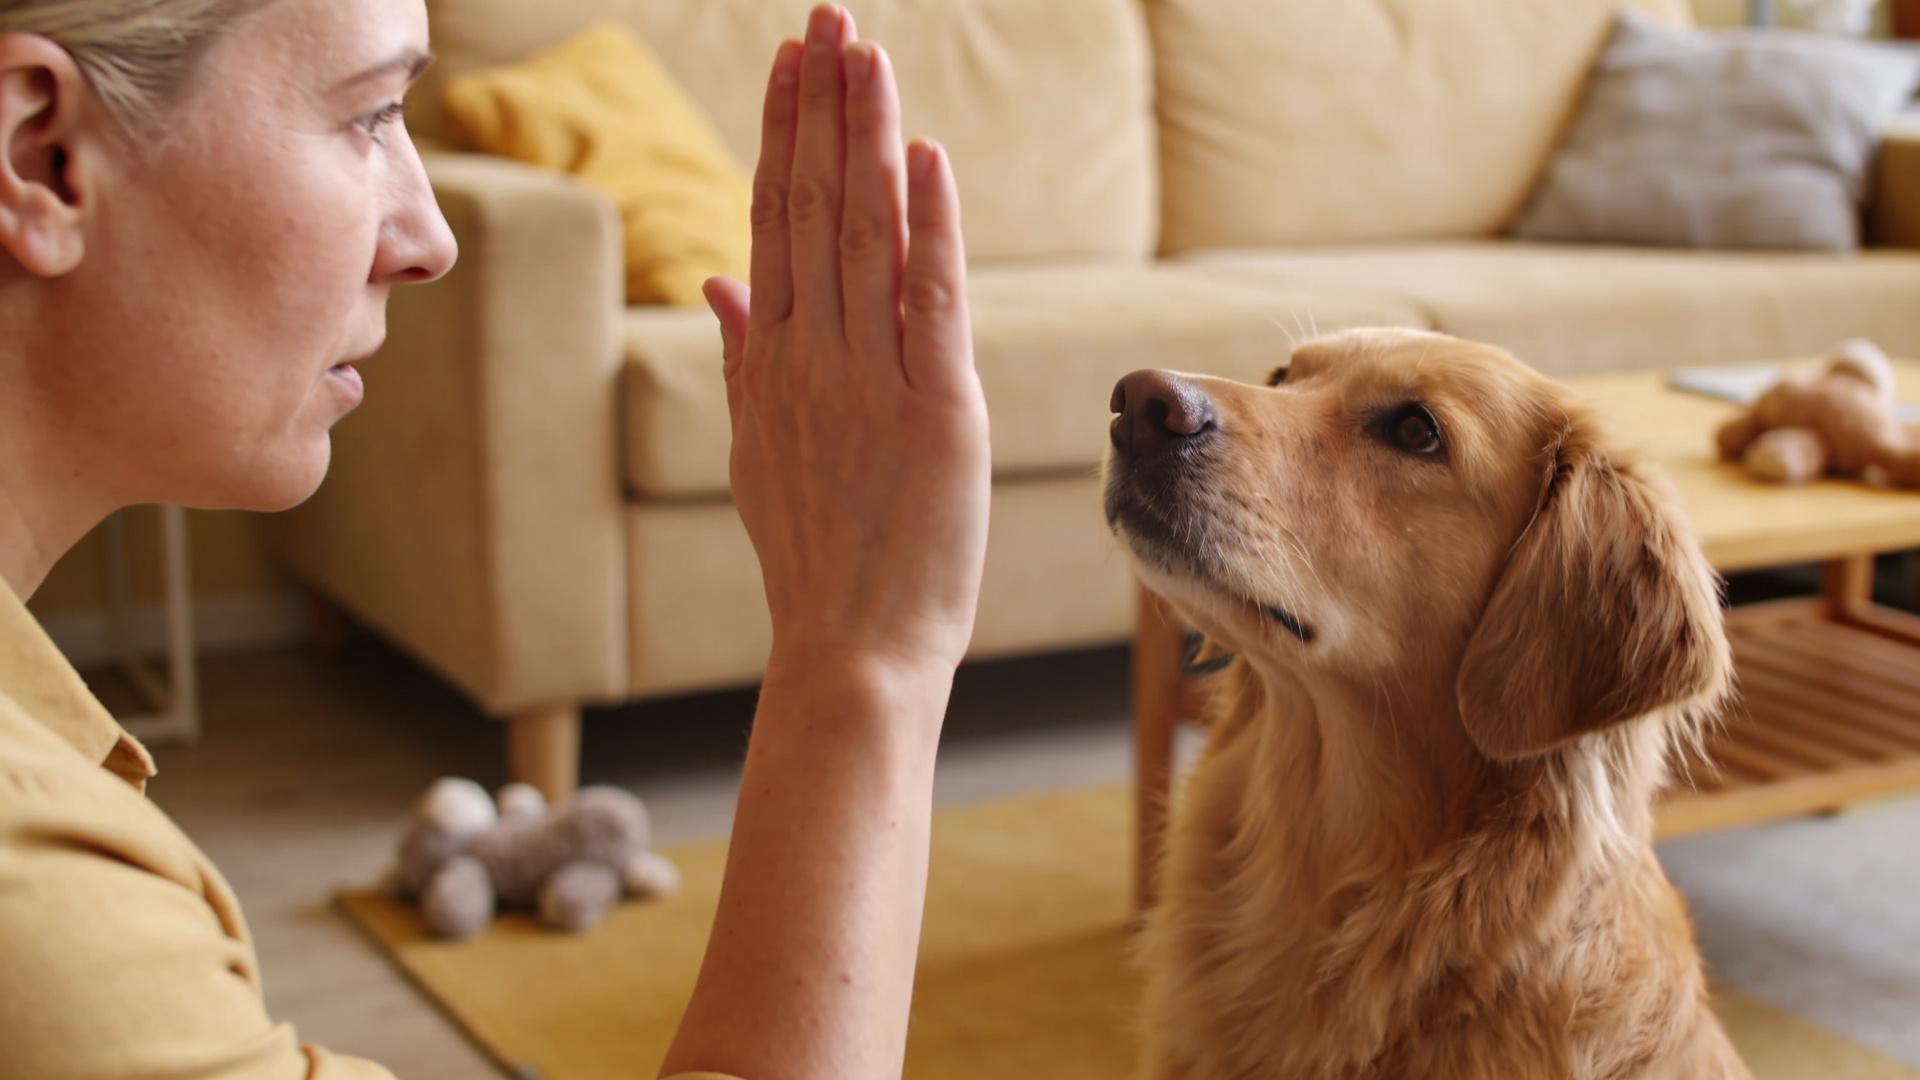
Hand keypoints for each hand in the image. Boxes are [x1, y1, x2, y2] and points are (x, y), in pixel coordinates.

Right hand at [705, 5, 988, 685]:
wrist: (849, 652)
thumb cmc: (814, 558)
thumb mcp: (756, 453)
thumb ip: (741, 361)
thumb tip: (718, 284)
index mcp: (769, 364)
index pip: (772, 224)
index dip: (783, 136)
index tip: (794, 64)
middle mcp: (809, 360)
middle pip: (811, 208)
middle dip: (821, 107)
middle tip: (829, 19)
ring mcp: (868, 383)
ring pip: (862, 237)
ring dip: (865, 139)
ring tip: (866, 55)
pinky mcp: (934, 412)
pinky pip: (928, 302)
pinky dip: (928, 227)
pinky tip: (923, 158)